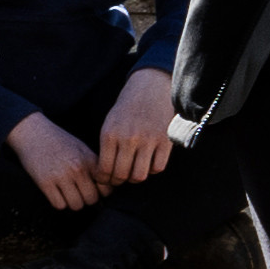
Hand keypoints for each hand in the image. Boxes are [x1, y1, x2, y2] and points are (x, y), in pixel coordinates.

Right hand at [8, 110, 103, 215]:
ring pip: (76, 205)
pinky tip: (57, 193)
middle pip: (92, 199)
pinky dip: (59, 202)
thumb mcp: (81, 148)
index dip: (102, 192)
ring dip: (73, 202)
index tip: (95, 190)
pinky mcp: (45, 183)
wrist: (33, 133)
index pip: (106, 188)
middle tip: (80, 193)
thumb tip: (104, 188)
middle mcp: (77, 169)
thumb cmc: (58, 141)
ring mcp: (61, 176)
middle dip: (87, 199)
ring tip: (68, 193)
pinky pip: (59, 205)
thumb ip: (93, 166)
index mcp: (88, 160)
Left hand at [97, 67, 184, 187]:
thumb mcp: (109, 124)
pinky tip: (149, 162)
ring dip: (135, 177)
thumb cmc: (126, 109)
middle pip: (122, 176)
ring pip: (140, 176)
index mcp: (110, 135)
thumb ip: (107, 148)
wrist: (150, 87)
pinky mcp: (165, 141)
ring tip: (133, 171)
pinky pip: (158, 168)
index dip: (104, 179)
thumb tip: (105, 176)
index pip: (104, 170)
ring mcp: (148, 140)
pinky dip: (153, 169)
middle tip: (120, 178)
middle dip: (118, 181)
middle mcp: (128, 139)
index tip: (106, 179)